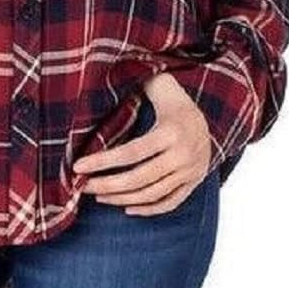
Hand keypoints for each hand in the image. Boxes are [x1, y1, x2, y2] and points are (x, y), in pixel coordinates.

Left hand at [72, 72, 211, 213]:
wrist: (210, 119)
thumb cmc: (172, 102)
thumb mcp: (158, 90)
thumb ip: (135, 84)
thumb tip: (101, 78)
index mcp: (171, 132)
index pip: (131, 153)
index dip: (102, 162)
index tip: (79, 167)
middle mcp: (183, 155)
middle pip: (139, 178)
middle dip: (107, 185)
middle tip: (83, 186)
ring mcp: (190, 172)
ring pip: (152, 194)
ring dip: (121, 199)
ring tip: (98, 195)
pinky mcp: (193, 183)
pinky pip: (169, 203)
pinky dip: (148, 209)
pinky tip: (126, 207)